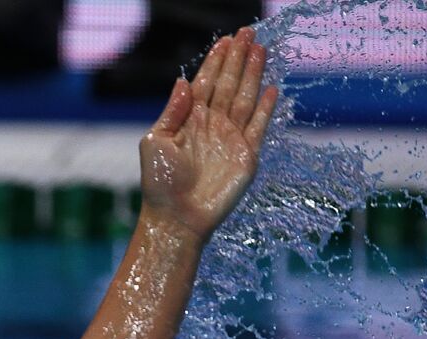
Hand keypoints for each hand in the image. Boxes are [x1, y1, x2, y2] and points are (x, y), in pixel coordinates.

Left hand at [138, 27, 278, 243]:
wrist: (177, 218)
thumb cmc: (160, 184)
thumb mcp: (155, 142)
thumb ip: (172, 112)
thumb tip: (184, 81)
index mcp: (188, 120)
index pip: (206, 83)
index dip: (216, 61)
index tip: (225, 40)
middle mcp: (211, 126)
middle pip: (228, 84)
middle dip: (238, 58)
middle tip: (248, 32)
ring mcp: (230, 139)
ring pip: (245, 98)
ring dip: (253, 74)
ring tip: (260, 49)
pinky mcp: (246, 156)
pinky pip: (258, 126)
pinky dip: (265, 108)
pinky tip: (271, 88)